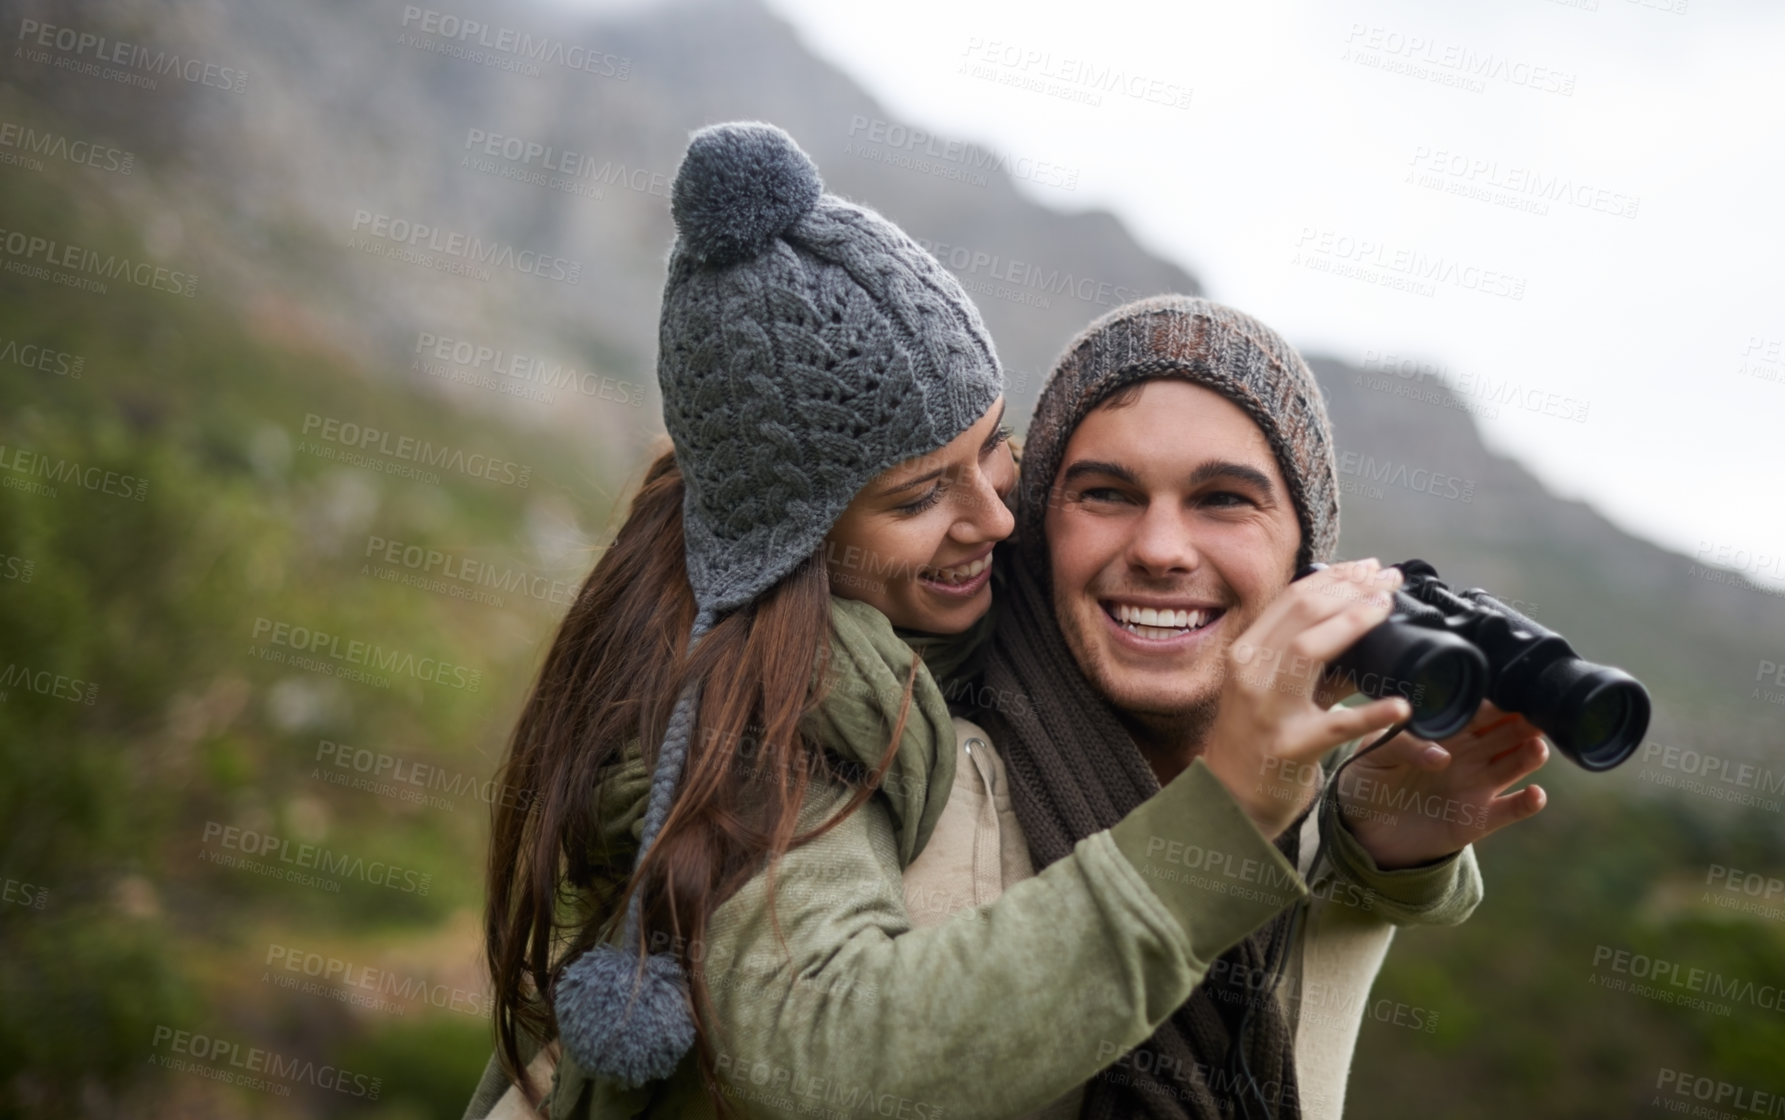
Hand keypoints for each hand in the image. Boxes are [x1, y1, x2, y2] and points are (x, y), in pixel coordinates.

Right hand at [1201, 559, 1411, 839]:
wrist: (1229, 796)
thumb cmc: (1256, 735)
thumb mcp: (1276, 686)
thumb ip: (1312, 657)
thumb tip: (1361, 619)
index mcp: (1247, 651)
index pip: (1292, 597)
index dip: (1337, 575)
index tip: (1371, 568)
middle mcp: (1251, 672)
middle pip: (1301, 612)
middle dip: (1351, 588)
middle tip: (1390, 580)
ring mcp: (1267, 709)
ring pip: (1307, 650)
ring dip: (1353, 622)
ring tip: (1387, 609)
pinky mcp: (1289, 748)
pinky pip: (1334, 727)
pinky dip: (1369, 714)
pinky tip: (1400, 707)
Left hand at [1335, 700, 1548, 869]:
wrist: (1364, 827)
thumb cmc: (1370, 779)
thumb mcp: (1375, 753)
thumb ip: (1403, 744)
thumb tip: (1442, 755)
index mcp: (1447, 731)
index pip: (1478, 711)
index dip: (1495, 702)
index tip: (1510, 692)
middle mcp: (1470, 754)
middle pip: (1507, 732)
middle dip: (1523, 723)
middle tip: (1535, 715)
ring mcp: (1479, 785)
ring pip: (1516, 764)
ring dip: (1530, 755)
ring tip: (1537, 747)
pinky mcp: (1481, 818)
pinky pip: (1511, 809)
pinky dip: (1527, 803)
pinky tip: (1535, 794)